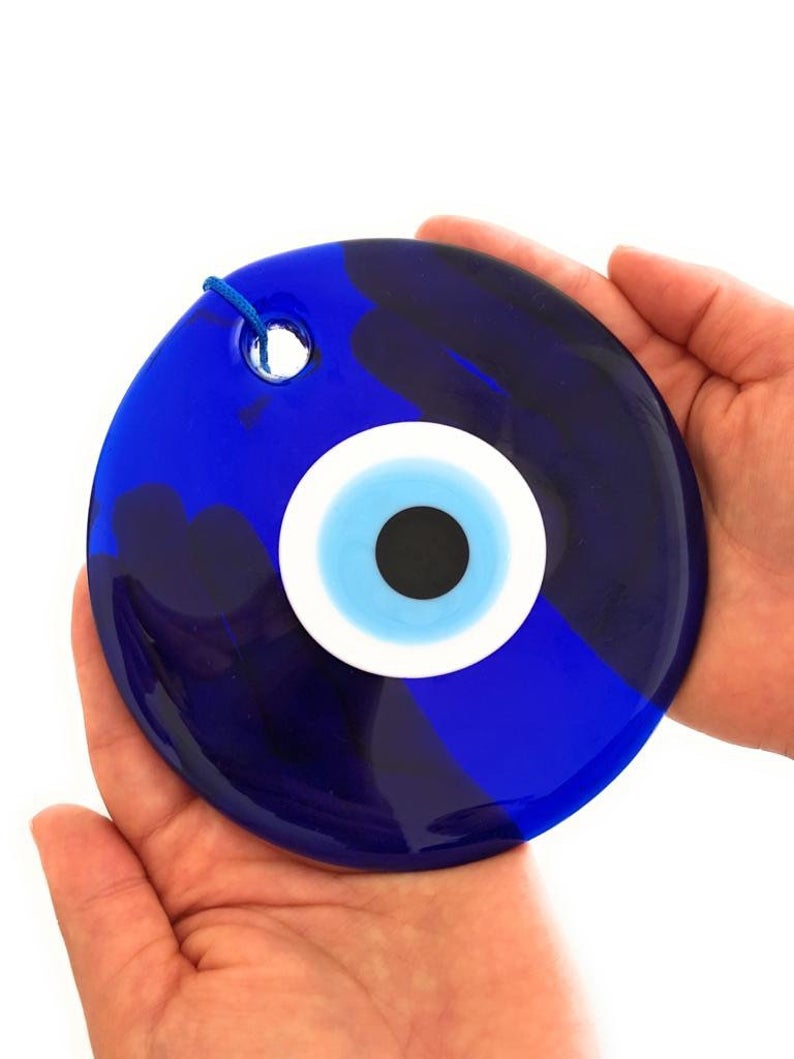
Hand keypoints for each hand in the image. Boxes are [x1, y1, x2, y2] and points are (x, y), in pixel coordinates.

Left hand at [32, 573, 593, 1058]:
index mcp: (201, 877)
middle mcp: (280, 835)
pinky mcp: (458, 821)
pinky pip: (432, 730)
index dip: (112, 660)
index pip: (140, 742)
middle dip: (212, 618)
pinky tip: (395, 609)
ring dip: (310, 626)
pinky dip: (416, 671)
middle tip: (196, 527)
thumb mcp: (168, 1036)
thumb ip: (113, 924)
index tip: (97, 580)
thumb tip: (53, 819)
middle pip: (236, 699)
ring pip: (329, 698)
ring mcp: (370, 821)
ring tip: (286, 538)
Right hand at [418, 217, 793, 755]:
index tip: (437, 237)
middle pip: (516, 380)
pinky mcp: (581, 589)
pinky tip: (400, 501)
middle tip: (369, 314)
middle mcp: (621, 444)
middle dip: (445, 342)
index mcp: (672, 384)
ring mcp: (595, 514)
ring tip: (361, 398)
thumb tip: (626, 255)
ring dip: (435, 430)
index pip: (571, 310)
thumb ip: (717, 310)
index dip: (504, 270)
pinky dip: (456, 526)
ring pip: (500, 459)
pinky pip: (507, 549)